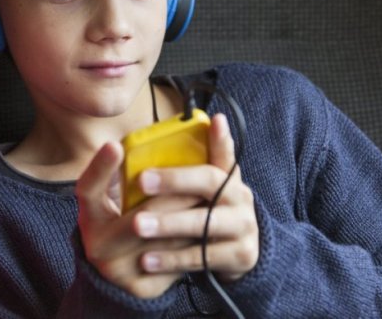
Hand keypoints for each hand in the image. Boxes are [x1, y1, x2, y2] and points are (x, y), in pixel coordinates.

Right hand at [75, 141, 198, 298]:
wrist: (118, 276)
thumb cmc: (116, 225)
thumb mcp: (109, 201)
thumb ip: (120, 177)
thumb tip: (140, 142)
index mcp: (89, 219)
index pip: (88, 190)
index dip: (99, 167)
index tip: (115, 144)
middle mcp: (98, 246)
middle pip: (141, 218)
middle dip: (175, 195)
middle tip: (203, 173)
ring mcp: (121, 270)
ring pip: (166, 239)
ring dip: (193, 217)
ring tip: (213, 197)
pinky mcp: (144, 286)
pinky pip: (176, 258)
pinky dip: (195, 239)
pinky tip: (209, 224)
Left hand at [131, 113, 258, 281]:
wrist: (235, 256)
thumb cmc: (205, 213)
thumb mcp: (200, 190)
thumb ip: (184, 168)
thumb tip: (147, 141)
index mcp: (228, 176)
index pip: (225, 151)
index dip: (221, 137)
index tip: (214, 120)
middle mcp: (241, 196)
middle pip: (209, 182)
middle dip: (174, 181)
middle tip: (142, 180)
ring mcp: (244, 226)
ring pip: (202, 223)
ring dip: (167, 224)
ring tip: (137, 225)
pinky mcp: (240, 255)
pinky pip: (200, 257)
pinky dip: (171, 259)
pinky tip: (146, 260)